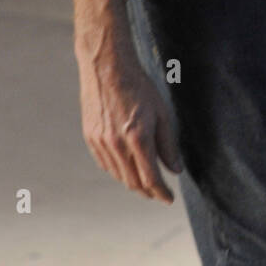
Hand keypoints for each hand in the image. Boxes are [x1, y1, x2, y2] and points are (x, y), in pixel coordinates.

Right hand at [76, 45, 182, 203]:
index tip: (169, 199)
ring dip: (133, 182)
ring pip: (118, 176)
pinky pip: (105, 164)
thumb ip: (168, 144)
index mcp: (138, 138)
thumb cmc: (138, 86)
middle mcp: (117, 145)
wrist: (107, 66)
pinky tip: (126, 166)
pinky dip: (118, 170)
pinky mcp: (90, 138)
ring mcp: (101, 142)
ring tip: (144, 181)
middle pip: (133, 182)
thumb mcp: (162, 113)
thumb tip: (175, 170)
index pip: (151, 178)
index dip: (161, 193)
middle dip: (148, 191)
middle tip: (159, 192)